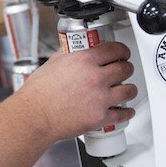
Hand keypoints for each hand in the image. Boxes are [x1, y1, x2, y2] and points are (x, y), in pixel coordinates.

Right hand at [20, 41, 137, 139]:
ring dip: (130, 89)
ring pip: (129, 90)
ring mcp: (100, 98)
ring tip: (128, 89)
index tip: (123, 53)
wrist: (35, 116)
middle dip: (127, 68)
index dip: (122, 51)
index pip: (114, 50)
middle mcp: (96, 77)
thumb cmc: (38, 93)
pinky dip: (127, 112)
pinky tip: (126, 110)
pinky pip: (122, 114)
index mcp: (84, 61)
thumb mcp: (53, 63)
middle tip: (125, 69)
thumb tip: (74, 54)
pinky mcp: (100, 117)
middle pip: (125, 69)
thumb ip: (68, 57)